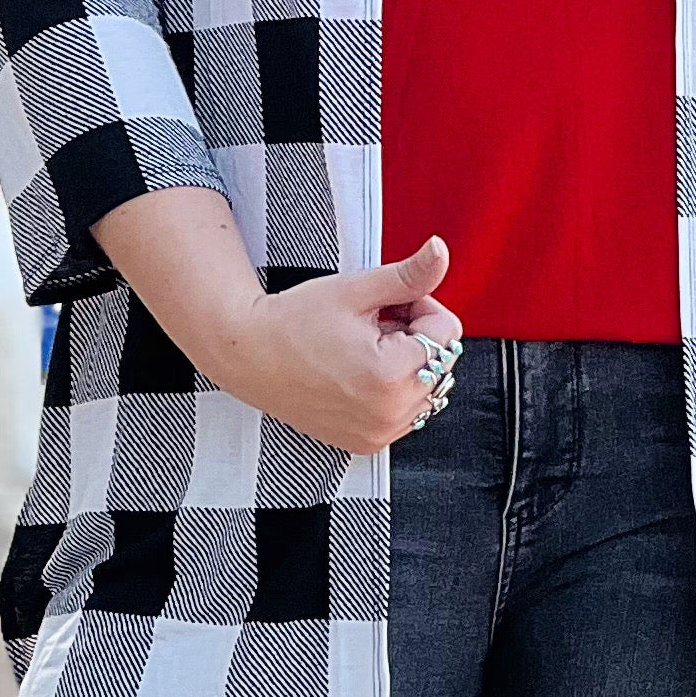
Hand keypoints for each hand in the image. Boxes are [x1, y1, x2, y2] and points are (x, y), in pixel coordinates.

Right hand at [207, 236, 463, 457]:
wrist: (249, 355)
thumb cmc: (292, 323)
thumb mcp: (356, 291)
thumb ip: (408, 275)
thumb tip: (440, 254)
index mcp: (390, 375)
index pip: (447, 331)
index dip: (418, 307)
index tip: (386, 306)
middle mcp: (388, 413)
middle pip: (442, 362)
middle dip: (415, 338)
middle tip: (371, 327)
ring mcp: (378, 433)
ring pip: (427, 388)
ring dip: (406, 365)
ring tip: (363, 350)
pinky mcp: (368, 442)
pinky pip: (406, 412)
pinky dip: (393, 391)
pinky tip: (359, 373)